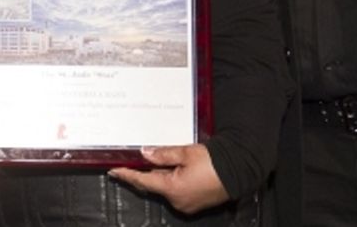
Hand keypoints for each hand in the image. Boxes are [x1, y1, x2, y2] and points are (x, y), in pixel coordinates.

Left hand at [108, 143, 228, 214]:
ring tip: (165, 159)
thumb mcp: (185, 153)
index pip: (142, 181)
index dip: (126, 175)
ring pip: (166, 187)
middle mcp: (178, 201)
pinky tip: (177, 167)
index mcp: (172, 189)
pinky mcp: (196, 202)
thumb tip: (145, 153)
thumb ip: (162, 154)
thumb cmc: (216, 162)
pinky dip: (173, 179)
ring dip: (162, 174)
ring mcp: (187, 204)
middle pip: (154, 184)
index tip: (114, 171)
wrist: (241, 169)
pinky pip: (178, 190)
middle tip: (139, 157)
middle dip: (147, 171)